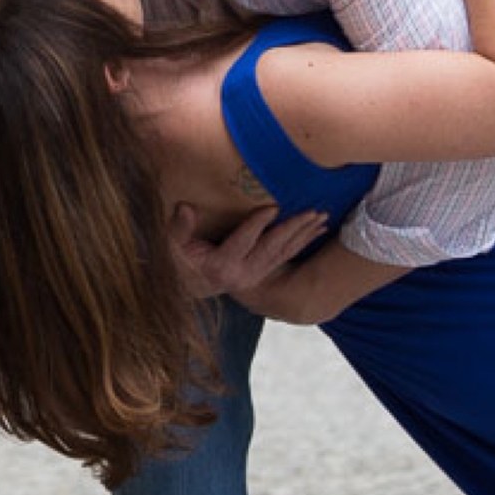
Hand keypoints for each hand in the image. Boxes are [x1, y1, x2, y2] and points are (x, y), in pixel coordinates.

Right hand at [169, 203, 329, 301]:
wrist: (186, 287)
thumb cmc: (178, 261)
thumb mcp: (173, 245)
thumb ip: (179, 227)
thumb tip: (185, 207)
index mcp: (220, 267)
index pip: (243, 242)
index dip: (257, 224)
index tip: (273, 207)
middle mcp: (242, 275)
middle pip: (272, 248)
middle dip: (294, 228)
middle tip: (313, 211)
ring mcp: (253, 276)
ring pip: (283, 253)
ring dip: (303, 234)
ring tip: (321, 217)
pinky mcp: (260, 274)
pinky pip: (285, 257)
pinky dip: (301, 242)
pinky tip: (315, 230)